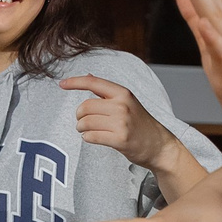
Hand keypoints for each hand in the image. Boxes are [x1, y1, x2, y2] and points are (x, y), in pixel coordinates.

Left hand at [64, 74, 180, 172]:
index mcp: (123, 93)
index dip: (75, 82)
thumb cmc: (141, 124)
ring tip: (88, 130)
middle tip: (83, 121)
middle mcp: (122, 105)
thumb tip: (87, 76)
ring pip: (85, 122)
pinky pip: (91, 136)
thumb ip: (107, 91)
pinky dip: (87, 138)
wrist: (159, 146)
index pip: (94, 83)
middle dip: (79, 116)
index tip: (62, 84)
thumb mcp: (128, 102)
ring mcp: (121, 123)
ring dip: (82, 128)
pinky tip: (94, 137)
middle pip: (85, 106)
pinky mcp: (120, 139)